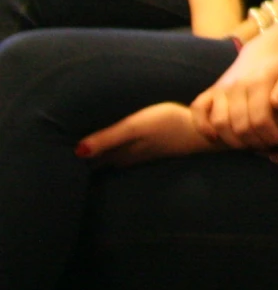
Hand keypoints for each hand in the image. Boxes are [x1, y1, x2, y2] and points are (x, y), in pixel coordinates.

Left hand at [78, 103, 218, 165]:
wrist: (204, 131)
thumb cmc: (168, 123)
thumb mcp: (135, 127)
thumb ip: (107, 138)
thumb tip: (77, 152)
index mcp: (120, 153)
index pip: (91, 161)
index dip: (76, 162)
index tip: (60, 164)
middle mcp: (128, 157)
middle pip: (100, 163)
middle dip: (86, 163)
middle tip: (67, 165)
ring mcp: (142, 154)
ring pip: (113, 161)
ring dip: (100, 161)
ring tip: (85, 161)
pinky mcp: (153, 149)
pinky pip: (126, 157)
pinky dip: (115, 156)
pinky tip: (116, 154)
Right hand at [190, 34, 277, 148]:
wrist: (264, 50)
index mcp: (258, 82)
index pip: (260, 119)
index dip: (270, 135)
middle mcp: (236, 86)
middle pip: (240, 125)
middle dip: (255, 141)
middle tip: (266, 145)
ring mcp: (221, 88)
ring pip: (220, 123)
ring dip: (234, 141)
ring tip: (250, 144)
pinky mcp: (211, 90)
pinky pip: (198, 109)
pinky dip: (202, 125)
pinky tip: (214, 138)